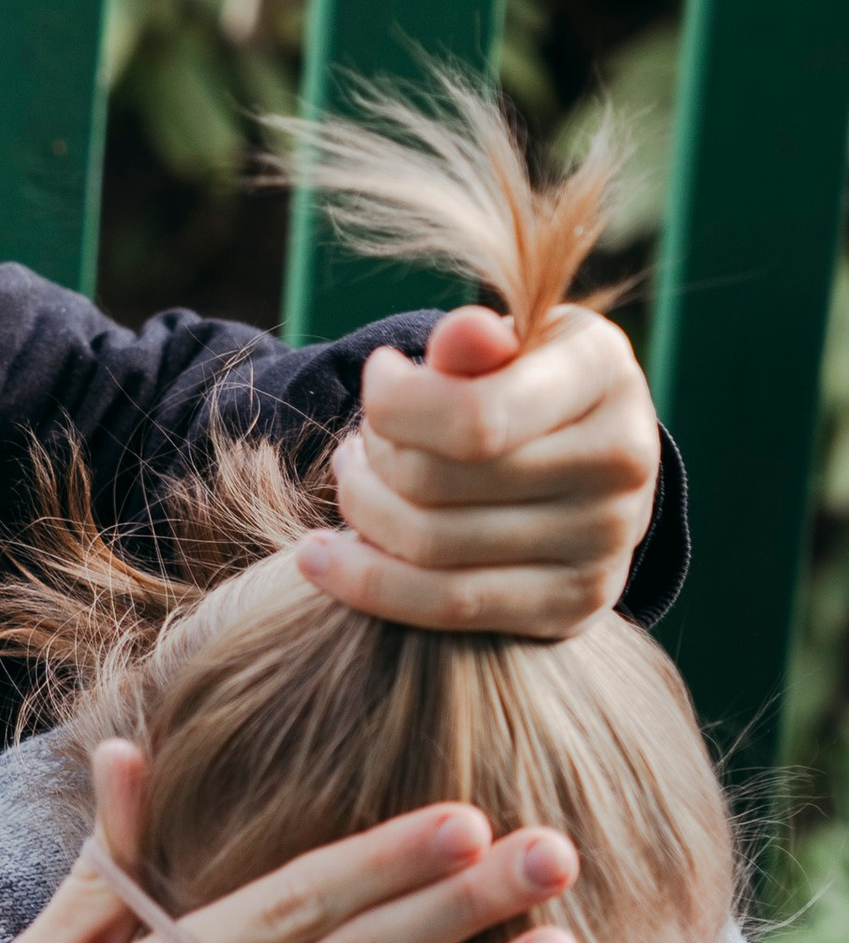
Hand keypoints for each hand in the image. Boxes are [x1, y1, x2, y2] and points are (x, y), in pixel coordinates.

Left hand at [296, 302, 657, 639]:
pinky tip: (319, 557)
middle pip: (436, 483)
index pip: (476, 417)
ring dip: (362, 508)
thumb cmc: (524, 375)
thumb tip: (460, 336)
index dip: (395, 403)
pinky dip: (367, 583)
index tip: (380, 373)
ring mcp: (605, 544)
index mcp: (604, 373)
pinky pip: (450, 606)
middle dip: (375, 455)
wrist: (590, 448)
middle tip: (365, 439)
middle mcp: (623, 463)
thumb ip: (475, 339)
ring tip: (355, 477)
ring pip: (431, 546)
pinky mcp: (575, 604)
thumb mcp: (508, 336)